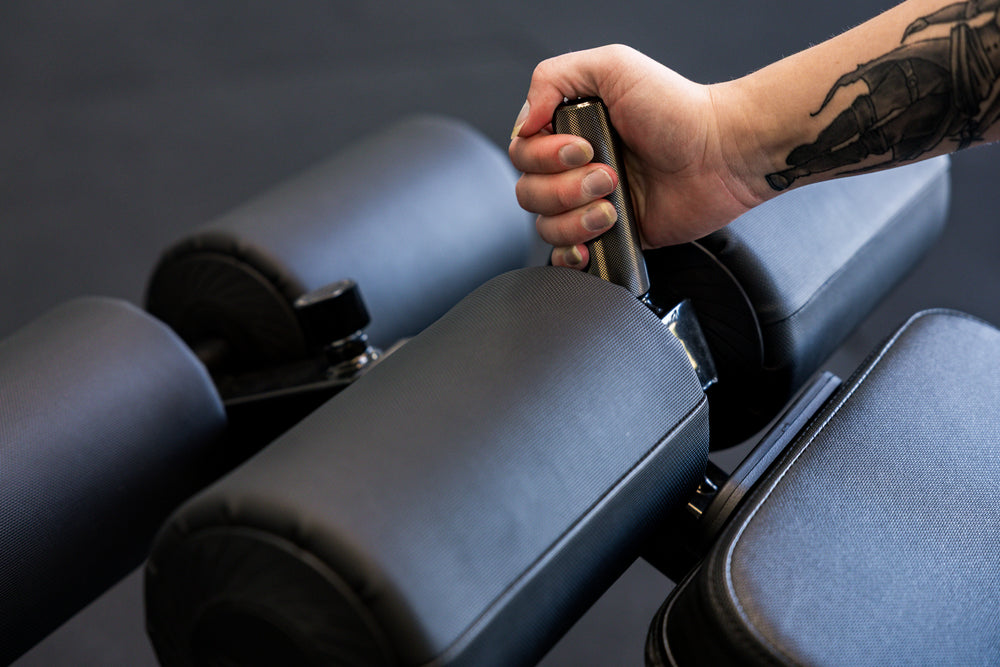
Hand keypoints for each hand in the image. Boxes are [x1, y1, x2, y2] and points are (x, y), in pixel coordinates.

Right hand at [509, 45, 767, 267]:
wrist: (722, 155)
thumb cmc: (679, 110)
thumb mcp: (613, 66)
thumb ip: (552, 78)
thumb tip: (523, 122)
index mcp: (569, 129)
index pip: (522, 153)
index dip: (544, 157)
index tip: (584, 148)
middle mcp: (574, 167)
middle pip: (528, 192)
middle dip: (565, 189)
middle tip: (609, 175)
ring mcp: (589, 204)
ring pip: (545, 226)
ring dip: (575, 219)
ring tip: (614, 206)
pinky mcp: (609, 236)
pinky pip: (566, 256)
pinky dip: (571, 254)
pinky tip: (593, 240)